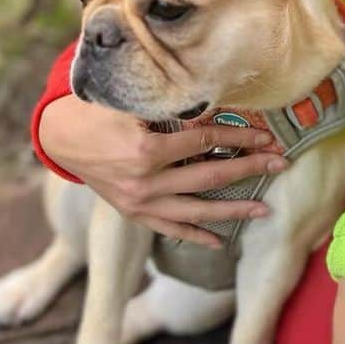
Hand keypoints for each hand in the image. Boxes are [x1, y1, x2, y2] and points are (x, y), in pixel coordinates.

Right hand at [38, 95, 288, 248]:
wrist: (63, 137)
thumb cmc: (100, 110)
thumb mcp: (134, 102)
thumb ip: (173, 109)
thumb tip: (218, 107)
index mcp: (147, 148)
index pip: (206, 142)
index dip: (239, 137)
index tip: (267, 136)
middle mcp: (146, 181)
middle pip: (210, 177)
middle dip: (250, 169)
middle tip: (281, 164)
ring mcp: (140, 203)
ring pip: (196, 210)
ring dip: (234, 210)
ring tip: (265, 210)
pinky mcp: (134, 214)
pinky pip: (170, 228)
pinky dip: (195, 235)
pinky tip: (219, 242)